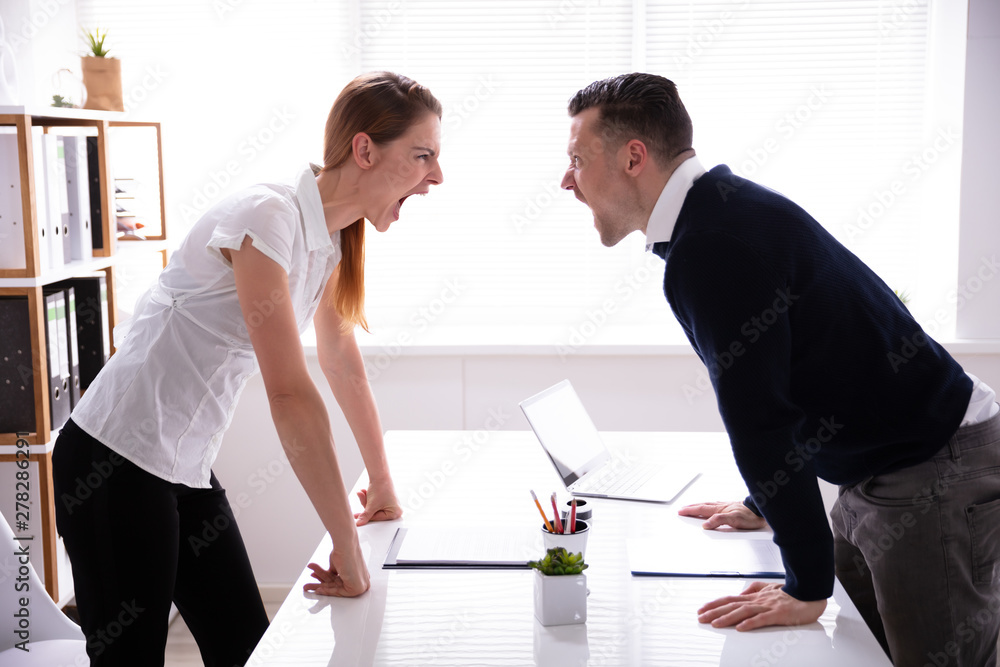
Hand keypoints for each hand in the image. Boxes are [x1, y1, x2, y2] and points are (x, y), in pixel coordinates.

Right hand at [303, 546, 369, 596]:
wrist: (346, 545)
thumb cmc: (344, 551)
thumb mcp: (337, 566)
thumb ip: (334, 574)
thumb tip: (328, 577)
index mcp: (359, 573)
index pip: (340, 580)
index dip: (325, 580)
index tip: (315, 578)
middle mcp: (361, 579)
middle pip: (336, 585)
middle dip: (320, 584)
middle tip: (309, 584)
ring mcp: (360, 584)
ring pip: (335, 588)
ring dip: (320, 587)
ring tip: (308, 586)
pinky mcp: (358, 588)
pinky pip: (339, 592)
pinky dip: (327, 591)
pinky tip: (317, 589)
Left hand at [354, 479, 402, 525]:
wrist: (380, 474)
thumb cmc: (381, 487)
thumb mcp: (371, 505)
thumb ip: (365, 516)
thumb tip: (359, 523)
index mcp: (396, 513)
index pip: (378, 518)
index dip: (367, 515)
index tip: (358, 516)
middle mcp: (395, 509)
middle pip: (375, 513)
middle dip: (366, 505)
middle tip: (361, 499)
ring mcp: (390, 504)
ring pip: (373, 508)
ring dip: (366, 500)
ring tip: (362, 493)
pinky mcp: (386, 500)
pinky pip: (375, 503)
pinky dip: (369, 498)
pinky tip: (365, 492)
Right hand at [678, 500, 766, 530]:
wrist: (761, 511)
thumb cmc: (750, 516)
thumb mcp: (733, 520)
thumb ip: (718, 521)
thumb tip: (705, 524)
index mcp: (719, 509)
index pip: (701, 509)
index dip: (690, 511)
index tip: (681, 511)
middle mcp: (721, 506)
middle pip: (702, 506)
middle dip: (691, 507)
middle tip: (682, 508)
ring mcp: (726, 506)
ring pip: (708, 505)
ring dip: (698, 506)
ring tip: (692, 506)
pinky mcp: (731, 508)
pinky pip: (715, 505)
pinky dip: (709, 506)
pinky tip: (711, 507)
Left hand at [697, 581, 826, 629]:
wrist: (811, 593)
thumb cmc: (792, 593)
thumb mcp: (770, 588)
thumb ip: (755, 588)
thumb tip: (742, 592)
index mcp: (755, 596)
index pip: (730, 599)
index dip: (715, 604)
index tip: (702, 609)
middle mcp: (758, 600)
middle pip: (732, 605)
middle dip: (714, 612)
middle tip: (700, 617)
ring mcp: (767, 606)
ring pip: (743, 611)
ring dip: (727, 618)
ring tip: (715, 624)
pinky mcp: (778, 614)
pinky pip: (762, 619)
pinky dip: (750, 623)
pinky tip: (740, 627)